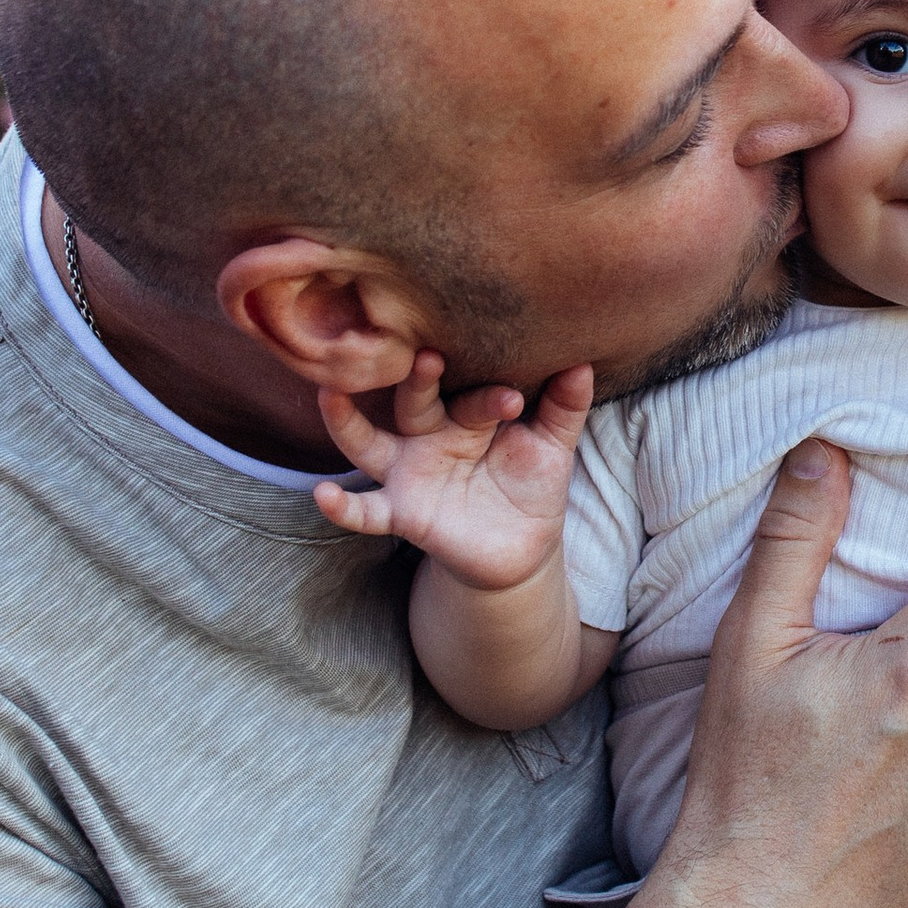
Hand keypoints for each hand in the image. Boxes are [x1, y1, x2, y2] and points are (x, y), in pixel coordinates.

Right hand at [312, 357, 592, 588]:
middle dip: (418, 382)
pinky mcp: (400, 513)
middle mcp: (429, 435)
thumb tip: (584, 363)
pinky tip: (324, 495)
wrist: (521, 548)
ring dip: (346, 421)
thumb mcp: (552, 448)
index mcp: (466, 413)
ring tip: (330, 393)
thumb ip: (564, 409)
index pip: (473, 397)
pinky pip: (366, 511)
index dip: (491, 398)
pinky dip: (342, 505)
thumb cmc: (533, 485)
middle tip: (425, 358)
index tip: (515, 400)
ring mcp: (409, 472)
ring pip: (368, 443)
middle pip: (415, 402)